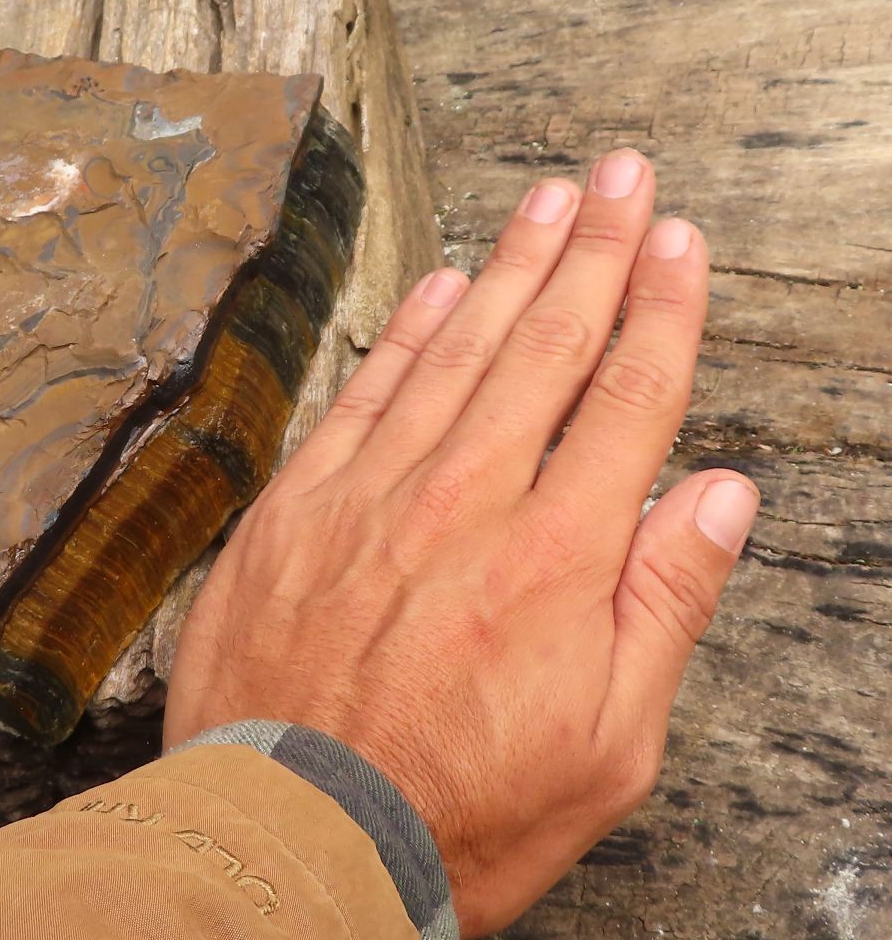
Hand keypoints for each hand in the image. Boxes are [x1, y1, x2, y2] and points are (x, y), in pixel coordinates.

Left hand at [163, 150, 759, 935]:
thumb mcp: (607, 745)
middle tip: (624, 179)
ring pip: (458, 351)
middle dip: (596, 253)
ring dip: (512, 266)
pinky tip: (442, 284)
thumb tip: (720, 495)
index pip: (628, 398)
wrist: (294, 835)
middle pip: (548, 348)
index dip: (662, 310)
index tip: (680, 245)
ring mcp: (373, 495)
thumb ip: (664, 605)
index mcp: (557, 557)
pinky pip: (364, 394)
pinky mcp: (298, 508)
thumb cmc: (458, 809)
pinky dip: (406, 333)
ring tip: (551, 202)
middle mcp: (467, 502)